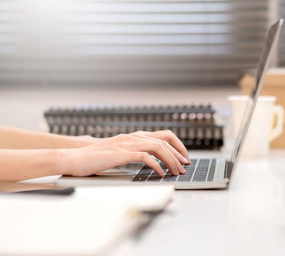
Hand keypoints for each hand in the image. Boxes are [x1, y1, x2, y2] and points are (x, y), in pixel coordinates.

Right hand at [59, 130, 189, 176]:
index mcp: (134, 136)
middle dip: (179, 153)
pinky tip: (160, 174)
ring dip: (171, 160)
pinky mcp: (121, 154)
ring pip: (158, 147)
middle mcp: (133, 137)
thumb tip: (150, 160)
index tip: (184, 157)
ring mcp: (127, 144)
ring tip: (176, 171)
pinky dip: (156, 165)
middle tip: (185, 166)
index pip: (164, 135)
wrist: (74, 157)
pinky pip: (145, 157)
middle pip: (165, 140)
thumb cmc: (95, 157)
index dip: (178, 145)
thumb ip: (134, 152)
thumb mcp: (119, 152)